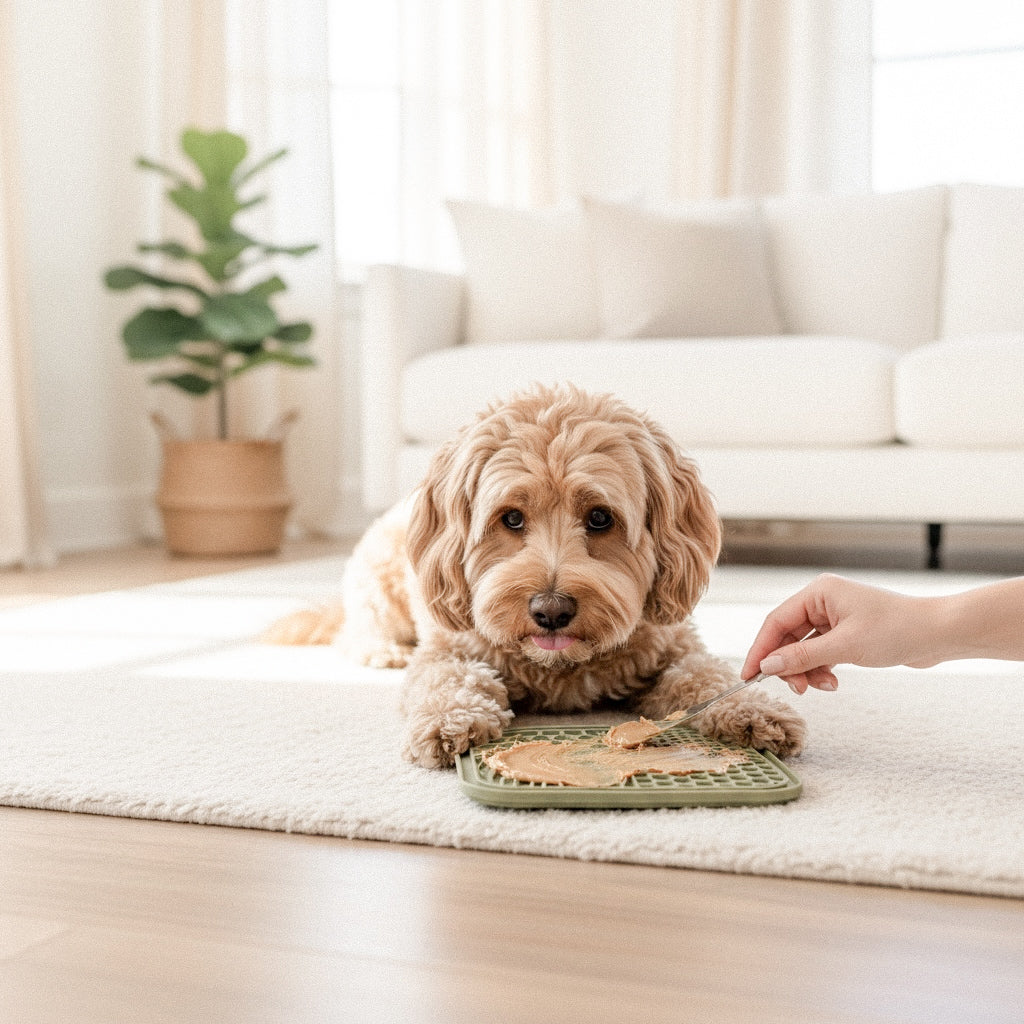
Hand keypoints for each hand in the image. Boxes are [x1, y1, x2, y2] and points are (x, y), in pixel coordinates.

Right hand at [741, 573, 929, 693]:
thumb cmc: (897, 630)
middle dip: (789, 665)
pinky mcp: (845, 633)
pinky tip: (833, 681)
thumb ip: (802, 656)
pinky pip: (819, 653)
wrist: (939, 634)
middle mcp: (822, 601)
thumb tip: (767, 666)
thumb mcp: (845, 646)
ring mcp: (834, 617)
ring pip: (803, 648)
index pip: (776, 621)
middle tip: (797, 688)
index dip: (760, 649)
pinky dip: (821, 669)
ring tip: (823, 686)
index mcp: (818, 592)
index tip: (748, 675)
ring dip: (808, 670)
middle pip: (787, 636)